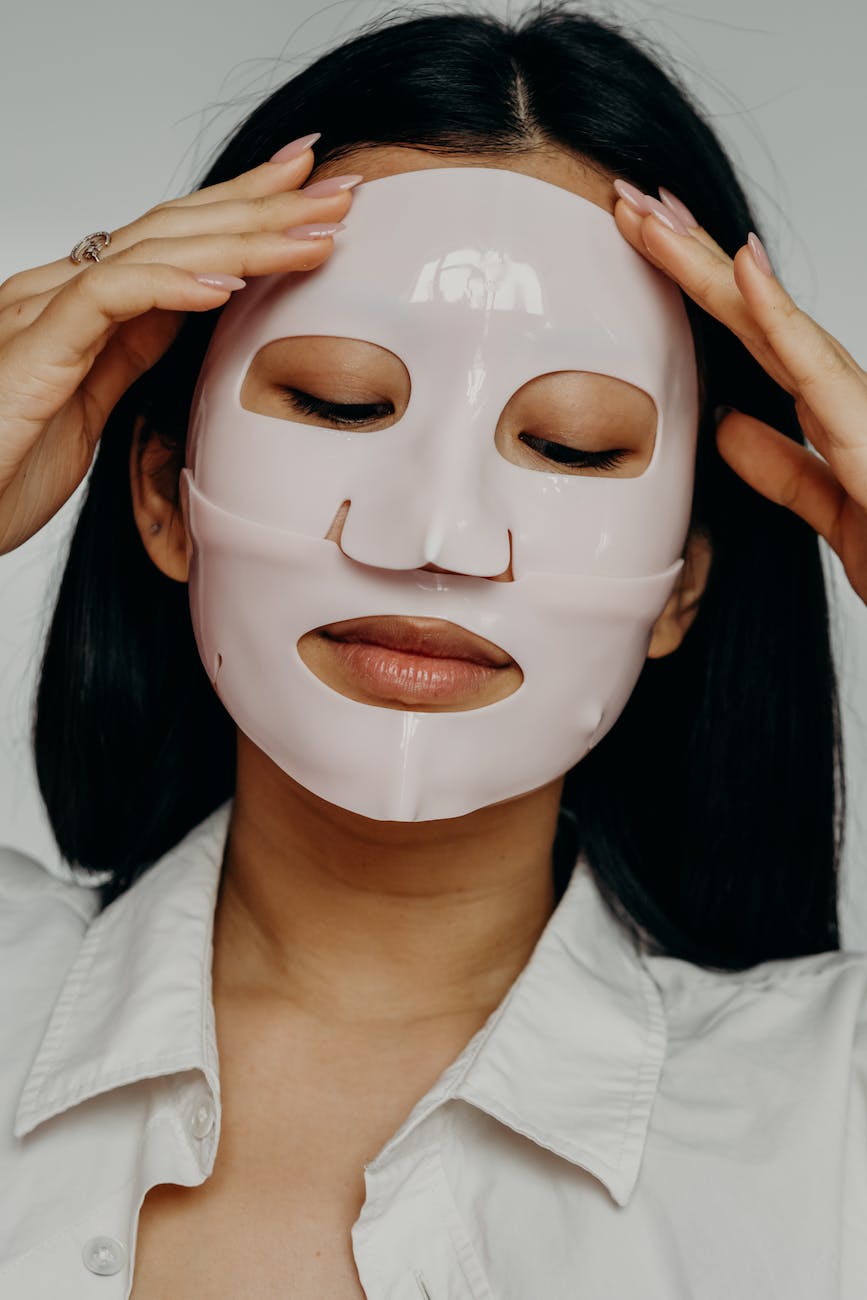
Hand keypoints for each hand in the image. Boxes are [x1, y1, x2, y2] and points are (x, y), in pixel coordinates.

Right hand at [0, 137, 354, 553]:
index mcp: (78, 305)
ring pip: (151, 252)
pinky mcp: (31, 354)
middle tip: (341, 189)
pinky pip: (106, 300)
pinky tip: (228, 285)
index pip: (173, 241)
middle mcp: (58, 293)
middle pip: (173, 230)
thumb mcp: (87, 404)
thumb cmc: (1, 468)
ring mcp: (40, 315)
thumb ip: (129, 349)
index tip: (312, 194)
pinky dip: (170, 285)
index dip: (243, 211)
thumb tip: (191, 310)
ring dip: (243, 238)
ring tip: (316, 232)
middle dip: (262, 205)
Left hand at [612, 181, 866, 604]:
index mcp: (825, 408)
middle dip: (685, 255)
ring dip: (706, 265)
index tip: (642, 242)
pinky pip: (814, 364)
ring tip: (652, 214)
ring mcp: (858, 403)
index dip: (694, 286)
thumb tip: (727, 425)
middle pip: (748, 310)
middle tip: (625, 201)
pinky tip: (740, 262)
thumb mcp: (831, 512)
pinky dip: (776, 313)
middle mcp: (840, 391)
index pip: (746, 333)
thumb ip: (784, 470)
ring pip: (769, 320)